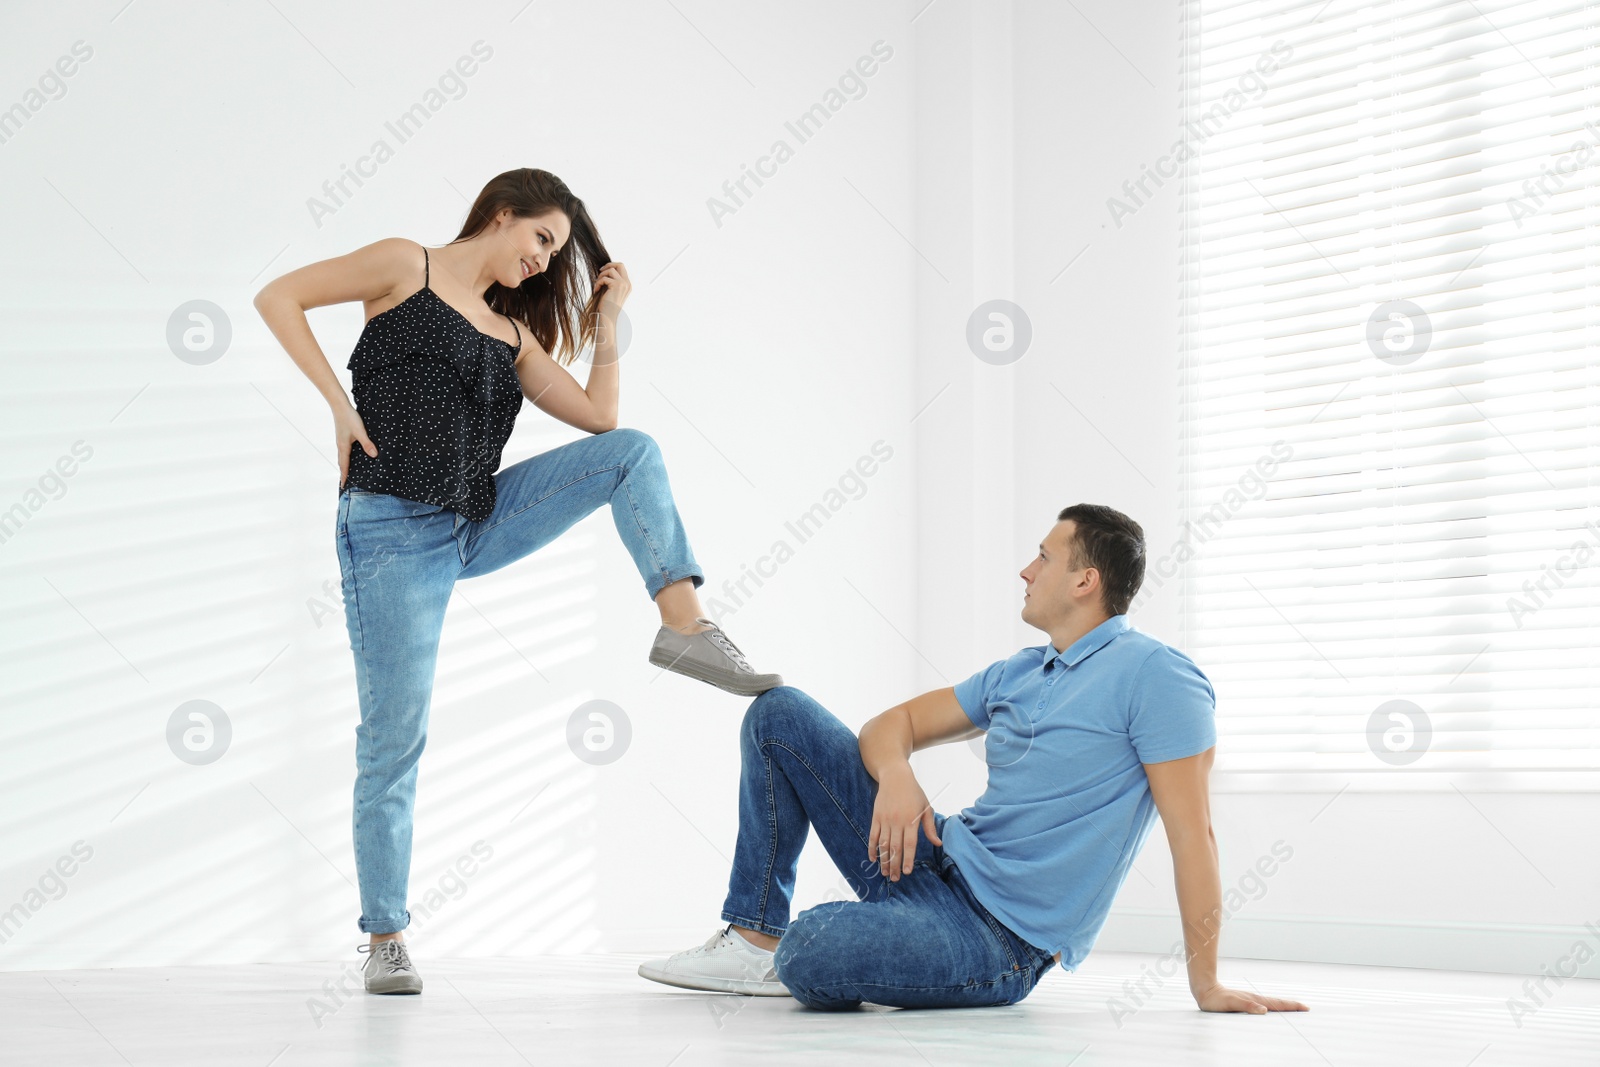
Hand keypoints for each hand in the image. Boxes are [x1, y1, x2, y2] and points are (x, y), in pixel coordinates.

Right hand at [334, 404, 376, 487]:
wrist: (340, 406)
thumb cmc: (350, 418)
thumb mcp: (360, 432)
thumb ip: (367, 444)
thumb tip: (374, 455)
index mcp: (343, 447)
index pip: (344, 465)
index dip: (344, 476)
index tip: (343, 486)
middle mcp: (340, 445)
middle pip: (342, 463)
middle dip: (344, 472)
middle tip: (345, 482)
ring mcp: (341, 441)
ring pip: (342, 456)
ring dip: (345, 465)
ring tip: (348, 472)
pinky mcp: (343, 436)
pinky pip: (344, 451)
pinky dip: (346, 457)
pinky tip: (352, 456)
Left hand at [595, 261, 630, 311]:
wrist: (608, 316)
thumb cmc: (608, 305)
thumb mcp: (612, 291)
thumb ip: (612, 281)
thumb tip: (604, 270)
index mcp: (627, 285)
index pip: (622, 268)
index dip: (612, 267)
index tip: (602, 271)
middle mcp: (627, 283)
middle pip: (620, 264)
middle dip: (608, 265)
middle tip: (600, 271)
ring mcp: (623, 284)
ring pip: (611, 270)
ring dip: (601, 276)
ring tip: (597, 284)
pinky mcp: (617, 285)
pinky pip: (604, 278)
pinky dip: (598, 283)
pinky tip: (596, 290)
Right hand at [867, 763, 940, 880]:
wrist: (895, 777)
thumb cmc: (914, 793)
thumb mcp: (926, 807)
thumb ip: (930, 827)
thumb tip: (938, 844)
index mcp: (911, 820)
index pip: (909, 844)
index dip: (908, 859)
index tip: (907, 872)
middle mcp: (897, 822)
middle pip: (895, 847)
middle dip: (895, 865)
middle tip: (895, 879)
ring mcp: (885, 820)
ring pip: (883, 844)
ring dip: (883, 860)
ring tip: (885, 873)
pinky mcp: (876, 817)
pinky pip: (873, 835)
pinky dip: (872, 848)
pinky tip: (872, 858)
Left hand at [1194, 983, 1308, 1013]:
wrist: (1205, 991)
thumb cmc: (1217, 1000)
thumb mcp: (1231, 1004)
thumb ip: (1247, 1006)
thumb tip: (1264, 1010)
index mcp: (1255, 1000)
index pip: (1277, 1003)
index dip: (1291, 1006)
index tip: (1305, 1007)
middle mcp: (1255, 999)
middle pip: (1277, 1002)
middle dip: (1292, 1005)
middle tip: (1306, 1008)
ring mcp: (1251, 999)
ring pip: (1271, 1002)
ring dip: (1284, 1006)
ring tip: (1294, 1008)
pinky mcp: (1245, 1001)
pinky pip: (1264, 1004)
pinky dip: (1273, 1006)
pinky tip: (1273, 1009)